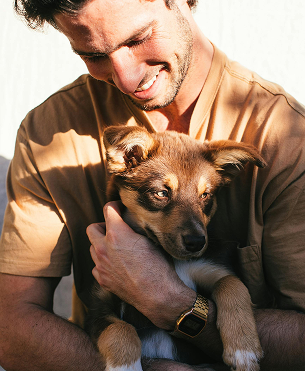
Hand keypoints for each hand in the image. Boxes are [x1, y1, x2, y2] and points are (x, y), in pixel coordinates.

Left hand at [87, 201, 195, 328]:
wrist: (158, 295)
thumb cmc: (158, 266)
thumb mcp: (151, 240)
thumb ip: (136, 228)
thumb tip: (132, 221)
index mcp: (117, 234)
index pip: (108, 209)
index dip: (115, 206)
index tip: (120, 208)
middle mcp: (104, 248)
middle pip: (92, 228)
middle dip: (102, 226)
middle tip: (115, 230)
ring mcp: (100, 265)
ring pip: (92, 248)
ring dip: (101, 245)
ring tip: (116, 248)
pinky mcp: (102, 280)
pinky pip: (96, 266)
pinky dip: (103, 263)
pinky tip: (116, 265)